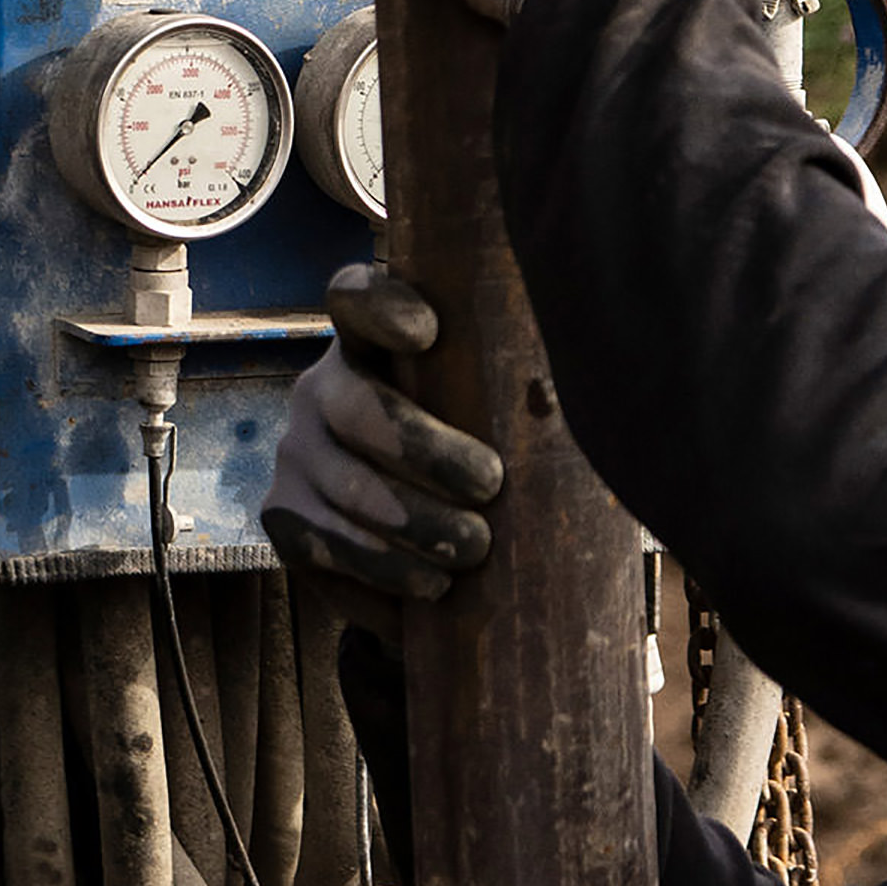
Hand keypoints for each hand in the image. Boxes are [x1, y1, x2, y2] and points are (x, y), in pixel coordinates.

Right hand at [263, 262, 505, 599]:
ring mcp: (295, 454)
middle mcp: (320, 388)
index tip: (429, 332)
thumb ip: (523, 394)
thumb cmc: (481, 459)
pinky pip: (324, 547)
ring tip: (473, 550)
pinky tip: (431, 586)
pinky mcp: (283, 517)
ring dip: (412, 525)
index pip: (356, 299)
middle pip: (357, 407)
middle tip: (489, 486)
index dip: (382, 307)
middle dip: (426, 451)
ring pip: (345, 488)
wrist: (424, 541)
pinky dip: (382, 573)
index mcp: (371, 344)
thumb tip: (603, 398)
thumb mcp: (494, 414)